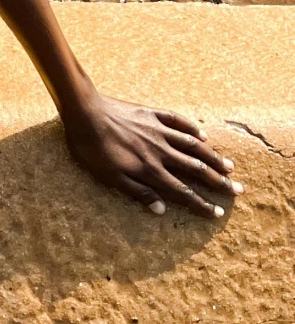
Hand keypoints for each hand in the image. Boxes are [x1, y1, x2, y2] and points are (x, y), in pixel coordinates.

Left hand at [63, 92, 240, 217]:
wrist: (84, 111)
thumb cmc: (91, 148)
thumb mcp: (109, 177)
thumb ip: (137, 192)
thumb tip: (161, 210)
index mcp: (150, 170)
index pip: (183, 192)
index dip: (202, 204)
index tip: (218, 212)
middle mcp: (160, 151)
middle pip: (196, 169)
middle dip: (218, 182)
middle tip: (238, 190)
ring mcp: (158, 130)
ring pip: (193, 145)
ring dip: (213, 157)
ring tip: (229, 166)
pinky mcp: (151, 113)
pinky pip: (178, 121)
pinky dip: (193, 128)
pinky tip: (203, 134)